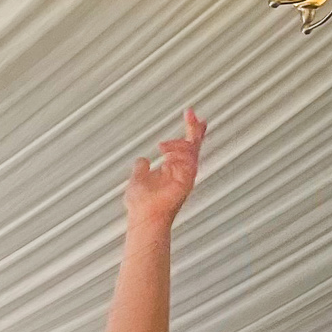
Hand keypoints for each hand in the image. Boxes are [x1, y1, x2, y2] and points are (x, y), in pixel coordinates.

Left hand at [124, 108, 206, 228]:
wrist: (144, 217)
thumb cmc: (141, 205)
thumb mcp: (137, 179)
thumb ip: (141, 168)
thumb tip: (142, 160)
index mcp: (172, 169)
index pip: (185, 146)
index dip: (189, 130)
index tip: (190, 115)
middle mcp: (181, 170)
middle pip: (194, 144)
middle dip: (194, 128)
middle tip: (191, 114)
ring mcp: (186, 175)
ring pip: (191, 150)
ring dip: (177, 144)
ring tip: (162, 147)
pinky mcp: (188, 180)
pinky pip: (189, 160)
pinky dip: (178, 154)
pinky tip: (166, 155)